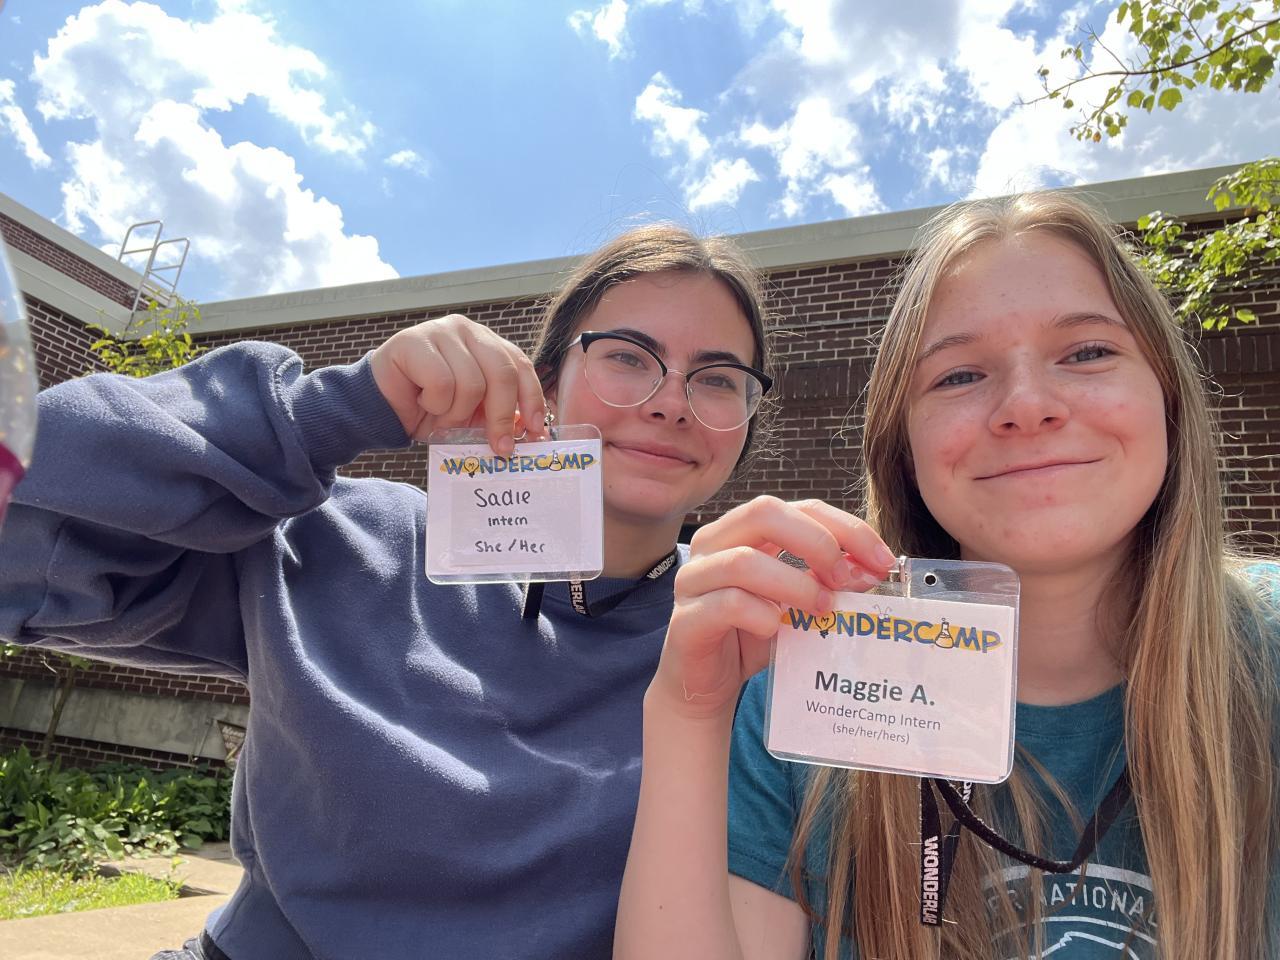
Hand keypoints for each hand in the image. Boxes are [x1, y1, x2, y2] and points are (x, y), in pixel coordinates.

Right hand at [369, 314, 546, 451]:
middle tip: (499, 447)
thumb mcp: (472, 414)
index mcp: (486, 343)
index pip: (520, 365)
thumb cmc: (428, 409)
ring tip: (441, 417)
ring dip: (457, 413)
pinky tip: (422, 401)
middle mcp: (467, 331)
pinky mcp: (414, 341)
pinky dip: (435, 404)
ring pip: (471, 383)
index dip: (532, 398)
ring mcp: (440, 331)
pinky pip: (442, 383)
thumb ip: (499, 414)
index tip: (536, 430)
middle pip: (502, 373)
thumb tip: (530, 430)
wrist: (382, 408)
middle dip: (503, 416)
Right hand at [653, 496, 895, 718]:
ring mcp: (693, 580)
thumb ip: (826, 581)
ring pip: (743, 561)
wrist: (706, 685)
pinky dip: (761, 616)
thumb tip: (870, 569)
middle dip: (817, 542)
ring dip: (794, 584)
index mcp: (742, 531)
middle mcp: (712, 545)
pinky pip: (727, 604)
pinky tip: (775, 631)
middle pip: (764, 513)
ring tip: (822, 609)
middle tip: (846, 580)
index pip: (798, 507)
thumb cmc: (751, 636)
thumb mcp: (797, 603)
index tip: (881, 560)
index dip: (845, 527)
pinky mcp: (686, 619)